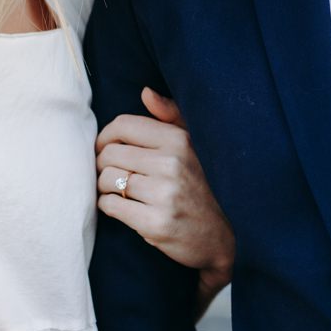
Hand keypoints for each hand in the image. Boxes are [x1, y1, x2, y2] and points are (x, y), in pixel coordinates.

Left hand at [96, 88, 234, 290]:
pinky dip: (109, 206)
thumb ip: (171, 116)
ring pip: (106, 180)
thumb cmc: (205, 188)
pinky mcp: (156, 224)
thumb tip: (145, 92)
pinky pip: (110, 205)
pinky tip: (125, 208)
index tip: (109, 149)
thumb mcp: (196, 146)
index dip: (106, 137)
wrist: (226, 238)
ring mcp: (164, 195)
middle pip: (109, 153)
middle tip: (115, 175)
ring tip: (121, 192)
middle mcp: (172, 164)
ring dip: (105, 187)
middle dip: (104, 165)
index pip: (123, 125)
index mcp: (180, 140)